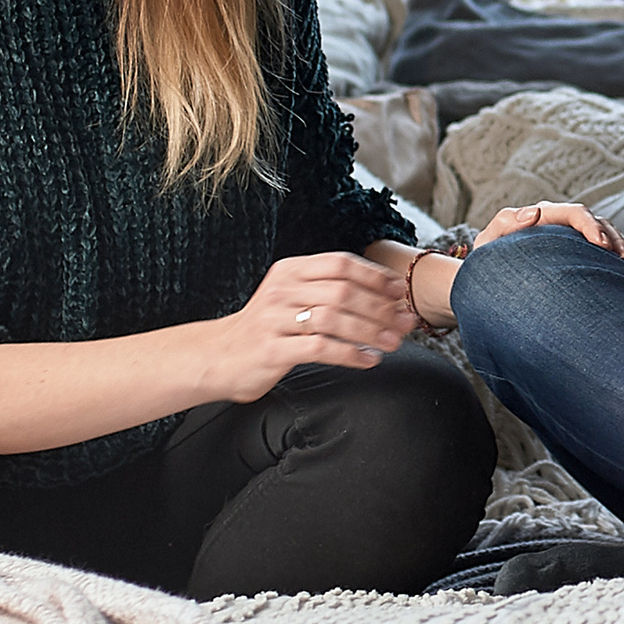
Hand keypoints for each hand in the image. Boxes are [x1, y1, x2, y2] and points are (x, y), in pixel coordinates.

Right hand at [203, 250, 412, 400]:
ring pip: (334, 319)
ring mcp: (275, 319)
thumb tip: (385, 297)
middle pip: (343, 291)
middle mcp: (282, 289)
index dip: (375, 276)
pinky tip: (368, 360)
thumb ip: (327, 290)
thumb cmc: (267, 328)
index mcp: (290, 270)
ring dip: (371, 331)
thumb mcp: (292, 297)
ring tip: (393, 343)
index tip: (399, 292)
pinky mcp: (273, 349)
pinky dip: (351, 354)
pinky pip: (321, 348)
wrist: (219, 356)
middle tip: (405, 323)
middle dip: (381, 308)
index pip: (341, 263)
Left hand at [398, 201, 623, 332]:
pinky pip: (608, 253)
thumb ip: (504, 224)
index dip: (590, 225)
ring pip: (608, 237)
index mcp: (542, 217)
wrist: (488, 281)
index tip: (600, 244)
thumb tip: (532, 213)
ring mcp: (574, 240)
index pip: (573, 213)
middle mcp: (562, 225)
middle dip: (615, 240)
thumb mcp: (488, 243)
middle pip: (597, 223)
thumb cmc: (486, 262)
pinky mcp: (582, 257)